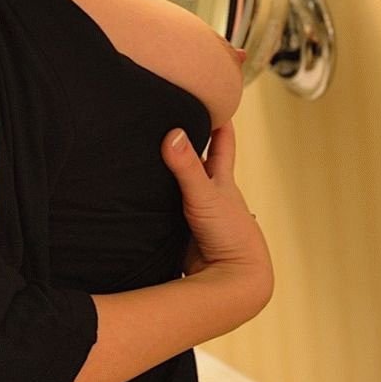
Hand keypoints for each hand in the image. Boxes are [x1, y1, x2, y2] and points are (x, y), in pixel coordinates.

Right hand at [161, 119, 273, 299]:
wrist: (233, 283)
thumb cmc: (231, 238)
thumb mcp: (206, 197)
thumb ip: (187, 168)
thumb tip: (174, 133)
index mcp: (223, 182)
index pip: (222, 143)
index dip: (220, 121)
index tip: (214, 98)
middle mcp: (213, 195)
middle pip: (201, 163)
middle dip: (192, 143)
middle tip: (177, 119)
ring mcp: (199, 215)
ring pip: (184, 188)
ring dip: (173, 175)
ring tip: (152, 154)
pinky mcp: (185, 234)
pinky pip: (170, 211)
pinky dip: (161, 202)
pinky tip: (147, 198)